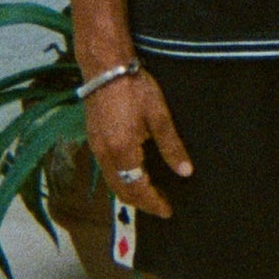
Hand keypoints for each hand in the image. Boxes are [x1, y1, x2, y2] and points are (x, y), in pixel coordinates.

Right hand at [83, 70, 189, 218]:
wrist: (105, 67)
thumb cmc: (135, 88)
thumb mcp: (159, 116)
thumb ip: (172, 146)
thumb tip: (185, 172)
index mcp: (122, 151)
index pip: (138, 188)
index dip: (153, 202)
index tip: (167, 210)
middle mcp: (104, 155)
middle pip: (122, 190)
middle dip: (141, 202)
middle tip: (161, 206)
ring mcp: (95, 148)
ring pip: (112, 182)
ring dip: (130, 191)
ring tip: (150, 194)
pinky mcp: (93, 139)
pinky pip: (106, 170)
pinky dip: (120, 179)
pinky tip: (133, 174)